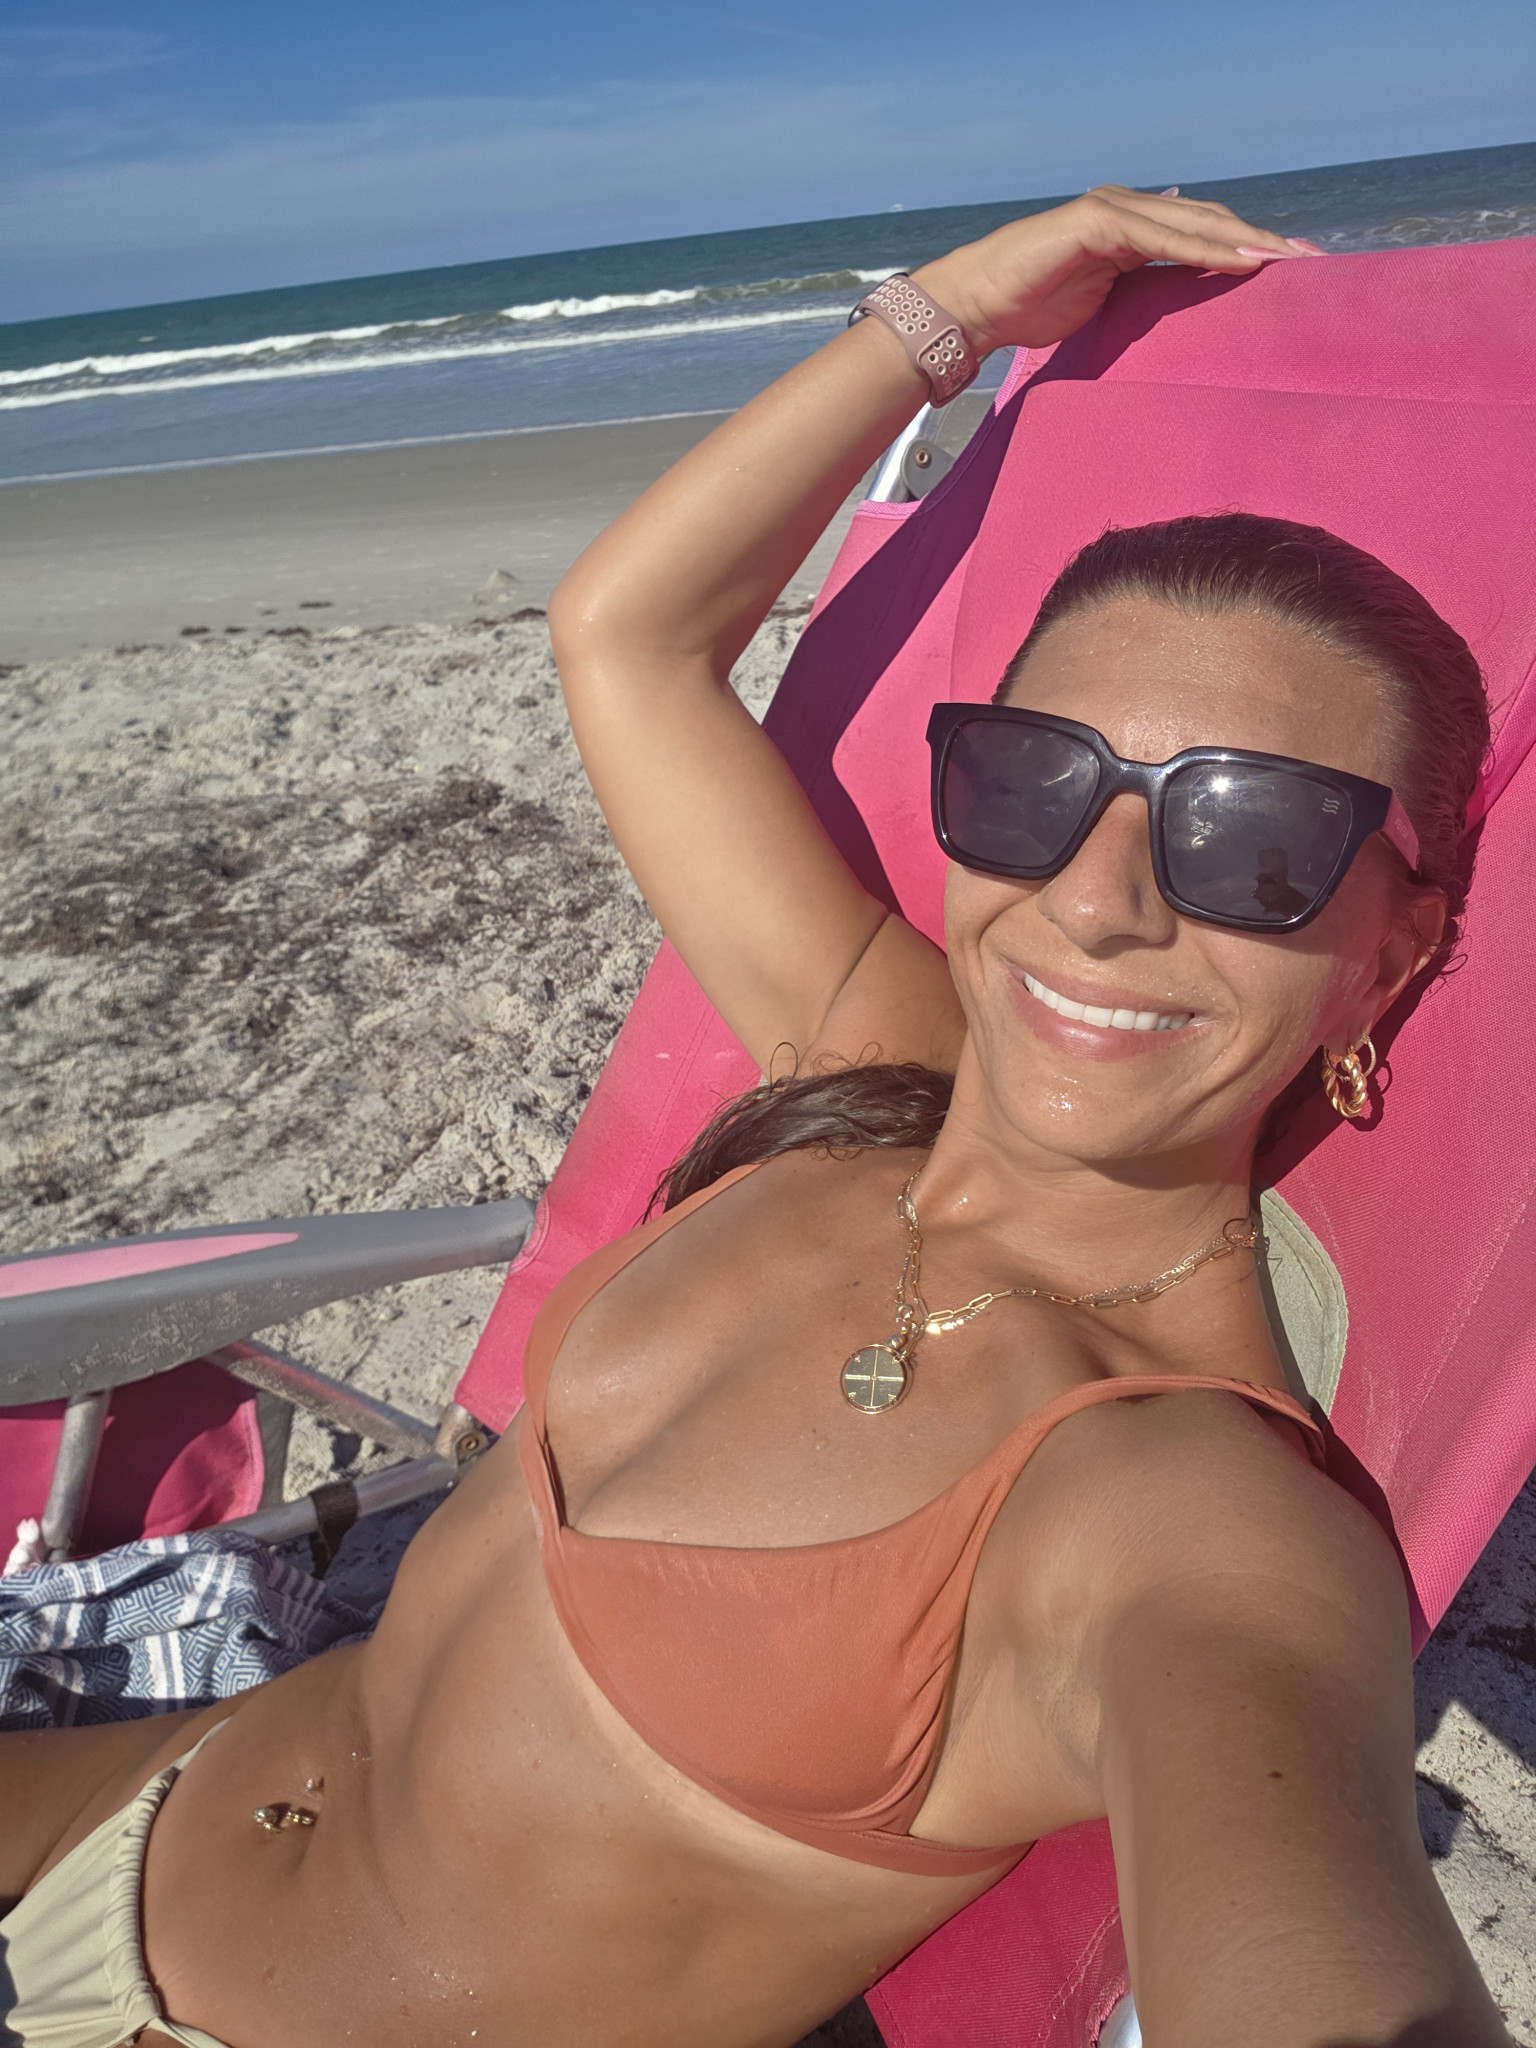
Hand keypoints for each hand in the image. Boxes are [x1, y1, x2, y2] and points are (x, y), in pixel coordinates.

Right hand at [912, 186, 1317, 354]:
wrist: (977, 304)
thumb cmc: (1029, 309)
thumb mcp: (1102, 305)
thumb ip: (1140, 297)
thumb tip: (1175, 323)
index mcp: (1132, 228)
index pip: (1203, 233)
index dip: (1248, 248)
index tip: (1293, 271)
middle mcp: (1128, 209)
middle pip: (1211, 221)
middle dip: (1263, 241)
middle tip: (1314, 262)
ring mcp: (1113, 209)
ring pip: (1195, 222)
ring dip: (1245, 241)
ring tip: (1288, 261)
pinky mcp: (1097, 221)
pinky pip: (1162, 236)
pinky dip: (1203, 249)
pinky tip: (1239, 262)